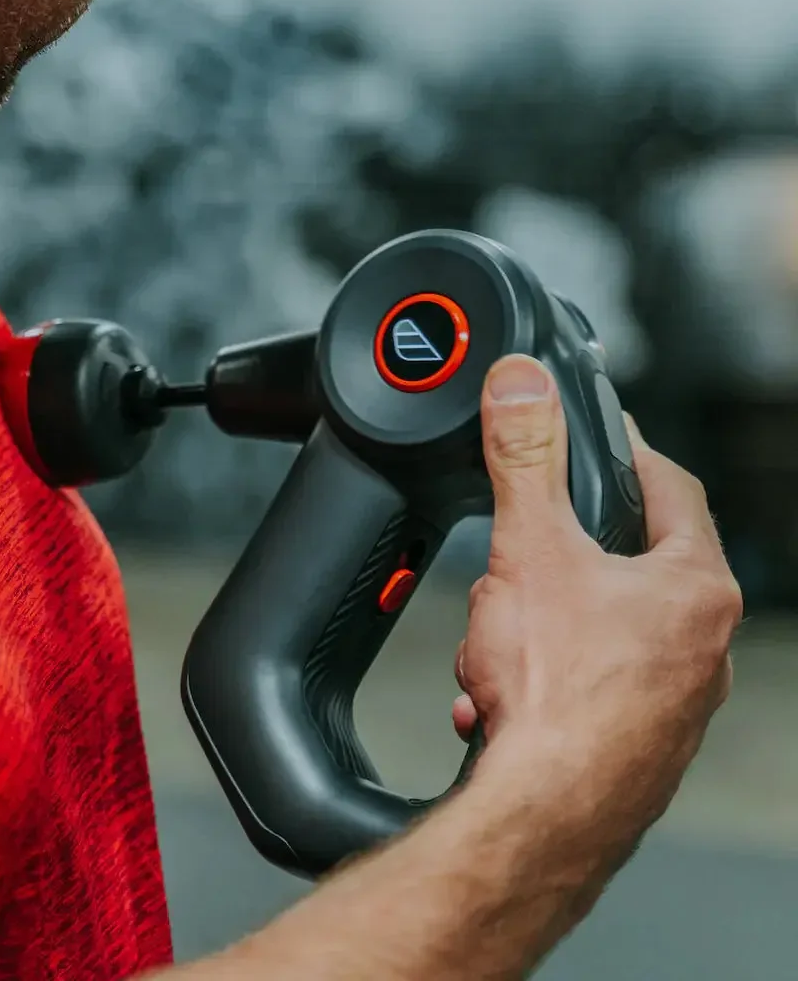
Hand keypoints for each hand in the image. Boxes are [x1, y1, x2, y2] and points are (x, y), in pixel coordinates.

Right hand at [453, 354, 741, 830]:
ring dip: (539, 620)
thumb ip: (525, 457)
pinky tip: (495, 691)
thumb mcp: (531, 546)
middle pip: (629, 560)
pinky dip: (537, 675)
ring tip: (495, 634)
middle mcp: (702, 646)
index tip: (596, 437)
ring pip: (598, 626)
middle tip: (520, 544)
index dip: (625, 451)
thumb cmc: (555, 690)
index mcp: (696, 588)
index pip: (671, 485)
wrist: (546, 814)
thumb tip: (522, 384)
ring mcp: (673, 701)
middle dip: (560, 550)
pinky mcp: (636, 742)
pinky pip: (582, 684)